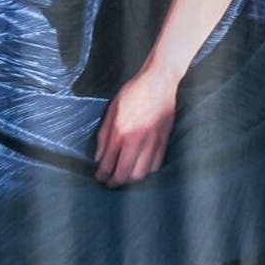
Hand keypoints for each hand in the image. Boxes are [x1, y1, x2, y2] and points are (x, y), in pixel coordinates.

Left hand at [95, 69, 182, 186]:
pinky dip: (147, 170)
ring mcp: (153, 141)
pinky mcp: (165, 139)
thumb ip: (104, 137)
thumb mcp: (111, 112)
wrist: (158, 82)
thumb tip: (99, 158)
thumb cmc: (132, 94)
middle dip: (116, 182)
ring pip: (143, 173)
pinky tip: (141, 168)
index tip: (99, 178)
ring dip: (132, 178)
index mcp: (121, 133)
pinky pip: (157, 164)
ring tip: (125, 176)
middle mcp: (137, 140)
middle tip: (110, 182)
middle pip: (126, 174)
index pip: (109, 164)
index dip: (102, 175)